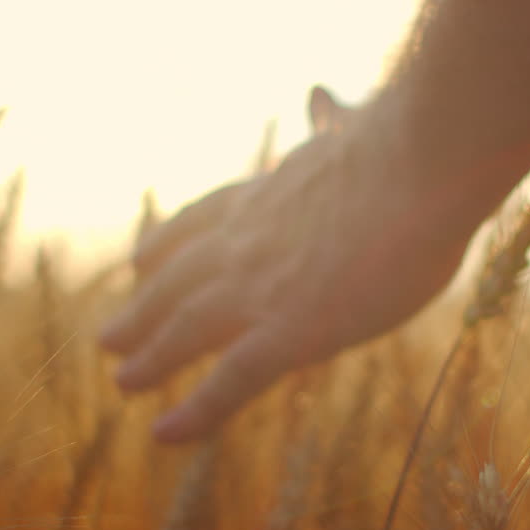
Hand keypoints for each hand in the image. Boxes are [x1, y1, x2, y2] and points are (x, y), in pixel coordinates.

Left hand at [99, 87, 472, 442]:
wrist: (420, 160)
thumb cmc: (410, 144)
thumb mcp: (355, 129)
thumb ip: (331, 126)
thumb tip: (320, 94)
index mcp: (270, 193)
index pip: (205, 220)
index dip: (168, 243)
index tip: (139, 259)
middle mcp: (249, 240)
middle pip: (181, 279)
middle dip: (144, 308)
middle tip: (110, 336)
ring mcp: (264, 287)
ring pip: (187, 329)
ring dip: (152, 357)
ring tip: (123, 380)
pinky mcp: (292, 331)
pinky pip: (232, 380)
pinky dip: (196, 410)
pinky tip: (165, 435)